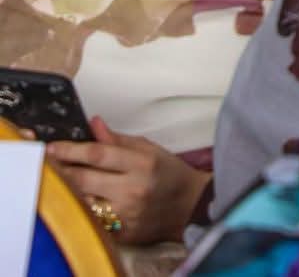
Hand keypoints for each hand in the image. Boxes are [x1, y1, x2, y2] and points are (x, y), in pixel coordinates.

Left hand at [48, 117, 208, 245]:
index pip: (97, 154)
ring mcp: (125, 214)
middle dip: (62, 170)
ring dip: (71, 191)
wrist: (191, 206)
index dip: (70, 150)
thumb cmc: (170, 174)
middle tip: (49, 164)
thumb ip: (118, 140)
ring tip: (67, 182)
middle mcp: (132, 190)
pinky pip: (92, 220)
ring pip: (82, 202)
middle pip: (82, 179)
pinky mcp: (121, 233)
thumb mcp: (150, 150)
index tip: (52, 148)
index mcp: (141, 164)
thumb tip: (93, 124)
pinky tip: (86, 201)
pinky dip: (85, 209)